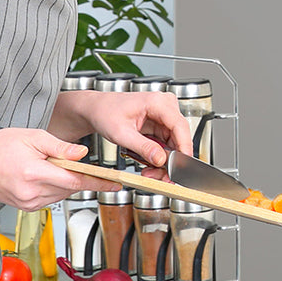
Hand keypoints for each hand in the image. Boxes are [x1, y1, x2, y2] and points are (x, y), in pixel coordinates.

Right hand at [0, 128, 118, 209]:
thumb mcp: (33, 136)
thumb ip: (60, 147)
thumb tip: (82, 153)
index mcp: (33, 173)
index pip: (74, 180)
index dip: (97, 181)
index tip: (114, 182)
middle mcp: (31, 192)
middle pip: (70, 187)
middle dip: (82, 177)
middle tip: (87, 166)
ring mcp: (27, 202)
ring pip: (61, 194)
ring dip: (68, 182)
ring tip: (56, 165)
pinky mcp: (25, 207)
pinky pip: (50, 198)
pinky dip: (55, 187)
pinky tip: (47, 175)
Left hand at [49, 88, 193, 172]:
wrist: (97, 109)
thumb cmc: (105, 112)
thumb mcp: (121, 133)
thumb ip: (143, 147)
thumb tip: (161, 159)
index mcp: (157, 102)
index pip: (180, 126)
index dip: (184, 148)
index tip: (182, 167)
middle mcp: (165, 106)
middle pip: (179, 138)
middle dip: (171, 161)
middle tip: (160, 178)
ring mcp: (164, 116)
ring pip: (174, 145)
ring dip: (165, 162)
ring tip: (150, 173)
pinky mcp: (161, 125)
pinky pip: (167, 145)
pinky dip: (160, 158)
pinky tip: (150, 166)